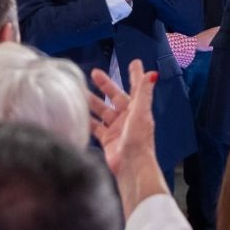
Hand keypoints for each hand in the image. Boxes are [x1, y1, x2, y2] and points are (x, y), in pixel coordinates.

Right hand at [88, 59, 157, 179]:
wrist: (131, 165)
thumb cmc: (138, 139)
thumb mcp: (141, 112)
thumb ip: (143, 92)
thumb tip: (152, 73)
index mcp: (138, 109)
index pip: (136, 87)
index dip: (135, 75)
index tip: (134, 63)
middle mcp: (127, 117)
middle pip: (115, 97)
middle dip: (105, 85)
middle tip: (94, 73)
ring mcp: (116, 128)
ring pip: (102, 110)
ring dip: (92, 102)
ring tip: (79, 92)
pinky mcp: (107, 139)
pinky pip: (95, 126)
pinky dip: (87, 120)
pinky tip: (77, 113)